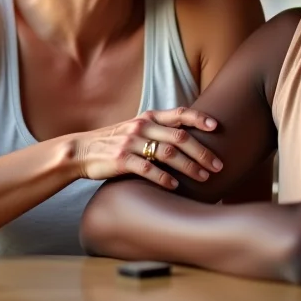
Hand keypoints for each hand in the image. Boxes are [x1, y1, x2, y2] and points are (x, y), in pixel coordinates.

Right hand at [73, 107, 222, 189]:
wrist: (82, 150)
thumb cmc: (115, 142)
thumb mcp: (136, 129)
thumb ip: (158, 129)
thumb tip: (189, 136)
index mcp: (148, 117)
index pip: (179, 114)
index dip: (199, 118)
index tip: (217, 126)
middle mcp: (142, 127)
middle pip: (180, 137)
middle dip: (202, 152)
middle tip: (218, 166)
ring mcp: (131, 143)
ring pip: (168, 154)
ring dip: (189, 167)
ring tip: (204, 178)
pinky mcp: (121, 160)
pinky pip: (147, 169)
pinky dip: (164, 178)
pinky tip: (175, 187)